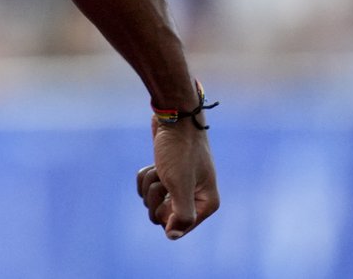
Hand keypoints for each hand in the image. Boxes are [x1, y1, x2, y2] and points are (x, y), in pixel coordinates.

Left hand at [136, 118, 218, 239]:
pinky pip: (147, 187)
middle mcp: (196, 197)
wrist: (175, 117)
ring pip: (152, 200)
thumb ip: (181, 214)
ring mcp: (180, 185)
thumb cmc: (179, 150)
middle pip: (162, 215)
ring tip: (160, 166)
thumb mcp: (180, 184)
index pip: (178, 227)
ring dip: (150, 182)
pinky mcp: (167, 174)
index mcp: (207, 203)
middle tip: (164, 178)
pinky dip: (146, 175)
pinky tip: (154, 163)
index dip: (166, 213)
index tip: (168, 194)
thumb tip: (172, 236)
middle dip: (155, 195)